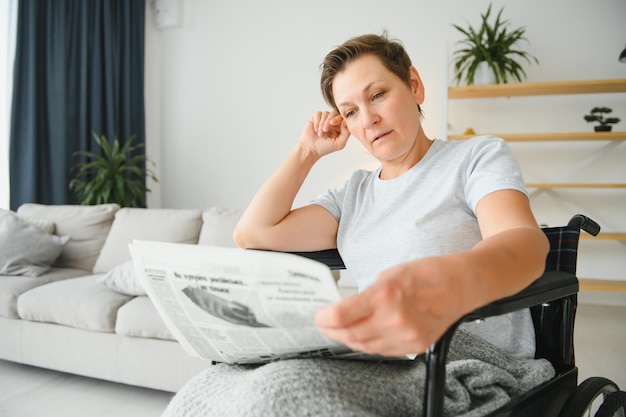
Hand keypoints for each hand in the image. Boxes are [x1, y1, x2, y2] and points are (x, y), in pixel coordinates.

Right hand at [299, 111, 349, 156]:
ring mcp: (324, 119)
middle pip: (334, 113)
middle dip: (329, 121)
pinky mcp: (316, 118)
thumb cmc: (325, 147)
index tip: (333, 123)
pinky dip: (317, 121)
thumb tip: (346, 121)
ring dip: (322, 124)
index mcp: (340, 127)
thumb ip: (346, 133)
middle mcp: (333, 121)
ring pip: (326, 113)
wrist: (311, 149)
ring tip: (320, 134)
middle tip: (325, 130)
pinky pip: (318, 113)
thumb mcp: (339, 143)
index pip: (343, 117)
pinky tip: (315, 129)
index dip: (338, 118)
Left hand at [315, 254, 473, 356]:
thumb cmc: (429, 273)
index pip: (343, 316)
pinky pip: (384, 351)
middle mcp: (395, 319)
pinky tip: (363, 336)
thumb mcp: (390, 274)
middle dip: (332, 331)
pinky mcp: (416, 346)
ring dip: (349, 340)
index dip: (325, 318)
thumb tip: (348, 307)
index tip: (319, 315)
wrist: (463, 284)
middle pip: (351, 335)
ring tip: (340, 331)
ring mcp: (407, 336)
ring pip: (366, 346)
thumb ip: (367, 294)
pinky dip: (369, 345)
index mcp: (386, 296)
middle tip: (325, 325)